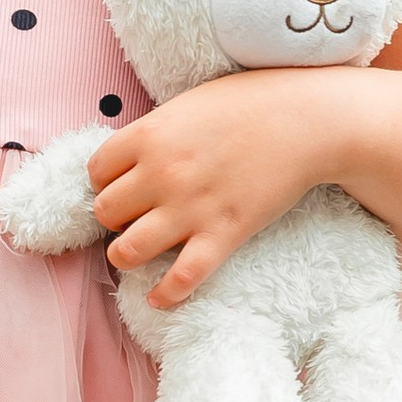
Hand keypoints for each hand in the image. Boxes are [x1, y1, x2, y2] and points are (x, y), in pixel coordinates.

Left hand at [87, 71, 360, 307]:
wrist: (306, 120)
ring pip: (126, 251)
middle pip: (105, 212)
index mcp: (149, 136)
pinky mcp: (223, 235)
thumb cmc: (250, 104)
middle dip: (114, 216)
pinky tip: (159, 298)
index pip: (96, 171)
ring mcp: (190, 208)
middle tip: (133, 215)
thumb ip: (155, 132)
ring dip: (126, 255)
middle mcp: (161, 174)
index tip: (120, 184)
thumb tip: (130, 158)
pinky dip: (165, 295)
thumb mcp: (188, 105)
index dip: (104, 180)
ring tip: (137, 252)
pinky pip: (182, 278)